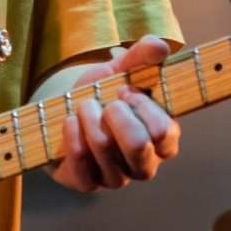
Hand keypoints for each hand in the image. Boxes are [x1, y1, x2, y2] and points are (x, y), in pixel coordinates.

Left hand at [48, 36, 180, 191]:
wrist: (66, 112)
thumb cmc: (104, 94)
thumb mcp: (122, 71)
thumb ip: (142, 56)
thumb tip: (160, 46)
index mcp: (164, 141)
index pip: (164, 131)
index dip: (142, 106)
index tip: (127, 89)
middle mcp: (145, 165)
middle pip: (137, 145)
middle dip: (115, 113)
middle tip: (106, 101)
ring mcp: (117, 178)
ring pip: (104, 147)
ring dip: (88, 116)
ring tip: (84, 105)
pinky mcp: (89, 183)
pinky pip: (80, 161)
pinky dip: (72, 133)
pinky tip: (70, 121)